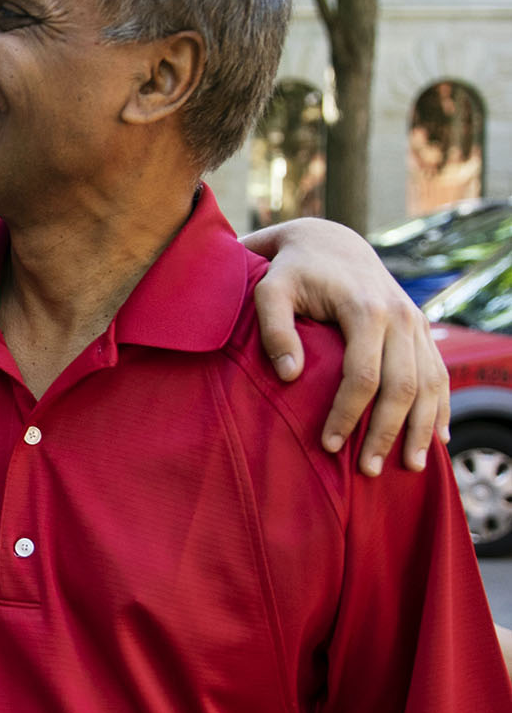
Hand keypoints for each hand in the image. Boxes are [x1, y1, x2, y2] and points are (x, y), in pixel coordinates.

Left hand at [244, 219, 447, 473]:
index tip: (329, 445)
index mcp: (365, 309)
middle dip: (388, 432)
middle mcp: (400, 316)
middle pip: (404, 386)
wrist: (329, 241)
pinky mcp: (421, 329)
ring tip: (409, 467)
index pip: (364, 375)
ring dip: (422, 428)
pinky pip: (440, 373)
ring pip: (431, 384)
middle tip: (367, 471)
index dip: (349, 414)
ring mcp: (416, 323)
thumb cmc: (291, 271)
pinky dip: (442, 407)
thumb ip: (273, 329)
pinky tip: (438, 438)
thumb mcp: (269, 289)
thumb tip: (289, 376)